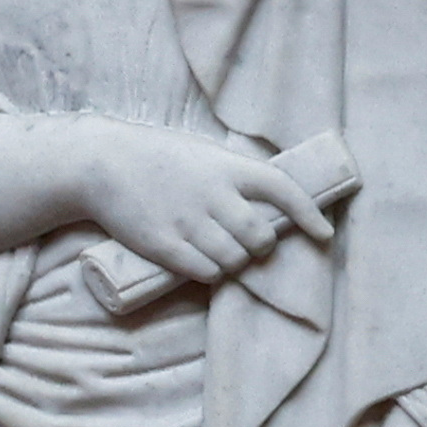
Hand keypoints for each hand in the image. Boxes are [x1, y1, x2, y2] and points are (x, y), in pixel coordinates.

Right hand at [70, 125, 338, 288]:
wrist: (102, 164)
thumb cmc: (157, 156)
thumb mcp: (202, 153)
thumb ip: (234, 175)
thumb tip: (269, 202)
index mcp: (226, 167)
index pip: (283, 190)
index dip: (309, 214)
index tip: (324, 235)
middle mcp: (212, 195)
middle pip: (260, 237)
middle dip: (262, 247)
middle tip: (252, 245)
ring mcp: (188, 222)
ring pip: (235, 260)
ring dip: (236, 262)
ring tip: (222, 253)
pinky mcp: (164, 245)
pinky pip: (206, 272)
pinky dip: (212, 272)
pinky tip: (203, 264)